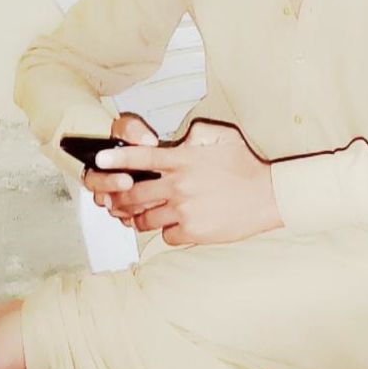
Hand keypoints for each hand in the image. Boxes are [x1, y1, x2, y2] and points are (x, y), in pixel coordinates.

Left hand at [94, 118, 283, 244]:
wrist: (268, 196)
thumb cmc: (244, 164)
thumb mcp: (222, 136)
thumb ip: (195, 132)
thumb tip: (178, 139)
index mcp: (183, 160)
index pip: (140, 157)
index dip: (116, 158)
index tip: (99, 160)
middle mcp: (179, 185)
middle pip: (133, 193)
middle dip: (118, 196)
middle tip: (113, 198)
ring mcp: (184, 210)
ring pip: (145, 218)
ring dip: (138, 217)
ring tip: (138, 215)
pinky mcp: (192, 231)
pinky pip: (165, 235)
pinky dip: (165, 231)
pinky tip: (173, 225)